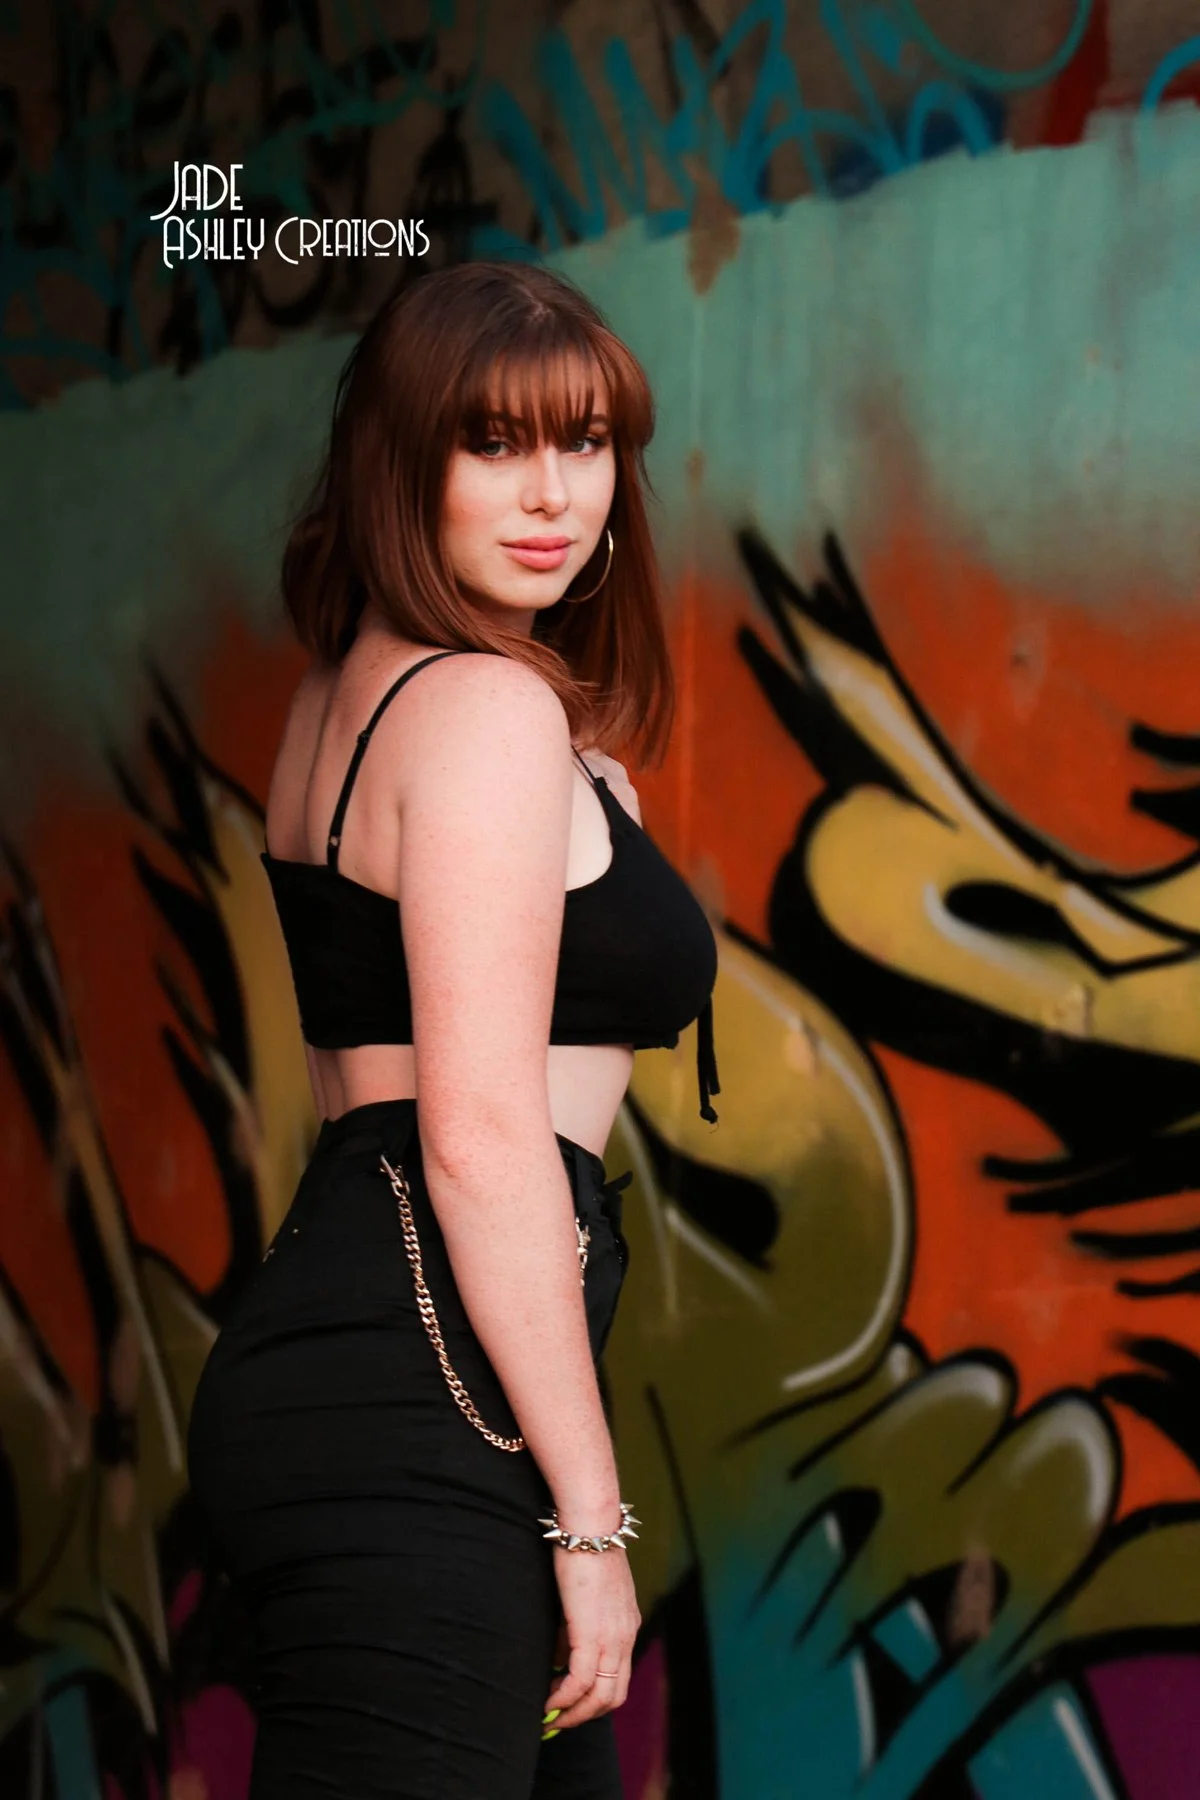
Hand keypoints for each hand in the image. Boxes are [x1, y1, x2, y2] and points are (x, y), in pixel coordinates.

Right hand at [544, 1545, 639, 1727]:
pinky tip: (548, 1702)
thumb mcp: (587, 1594)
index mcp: (627, 1625)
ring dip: (574, 1713)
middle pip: (613, 1695)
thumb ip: (579, 1625)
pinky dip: (564, 1699)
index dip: (595, 1698)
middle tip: (559, 1719)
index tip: (571, 1704)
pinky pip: (580, 1681)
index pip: (619, 1677)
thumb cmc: (584, 1549)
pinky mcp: (592, 1633)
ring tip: (551, 1716)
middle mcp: (626, 1636)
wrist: (590, 1525)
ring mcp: (613, 1637)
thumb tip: (563, 1655)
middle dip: (585, 1714)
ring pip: (600, 1696)